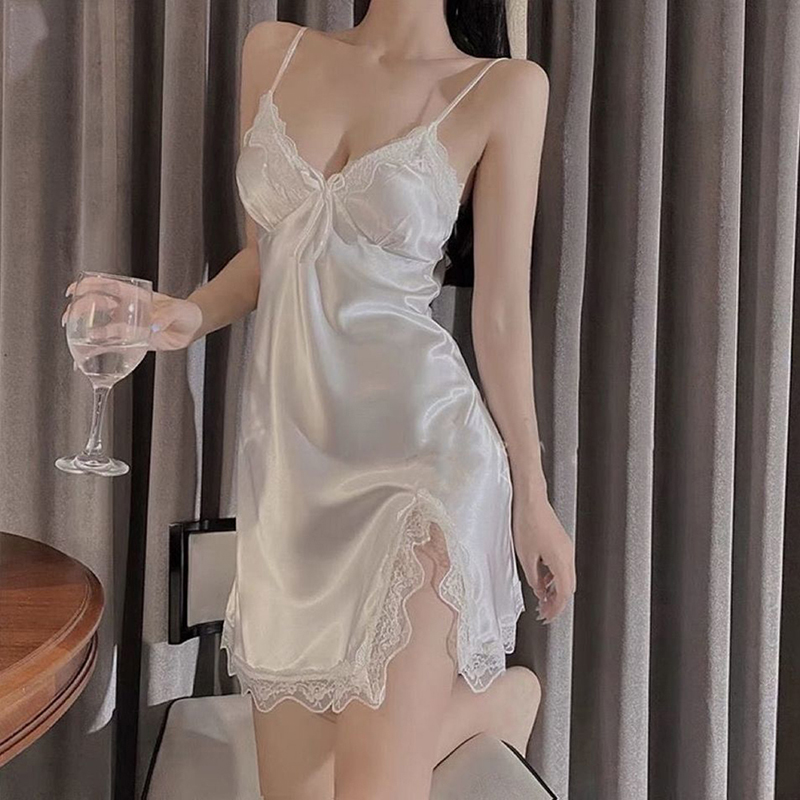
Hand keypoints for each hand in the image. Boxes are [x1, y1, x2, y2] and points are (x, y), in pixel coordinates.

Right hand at [62, 279, 202, 351]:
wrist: (192, 327)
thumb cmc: (185, 312)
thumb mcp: (177, 311)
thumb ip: (165, 317)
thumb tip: (153, 327)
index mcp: (135, 296)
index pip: (107, 286)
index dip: (89, 286)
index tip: (73, 290)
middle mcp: (127, 309)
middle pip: (96, 305)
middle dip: (79, 309)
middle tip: (70, 319)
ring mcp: (128, 325)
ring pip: (100, 326)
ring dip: (83, 331)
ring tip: (72, 340)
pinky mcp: (132, 341)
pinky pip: (112, 346)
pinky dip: (98, 352)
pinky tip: (85, 359)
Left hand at [512, 491, 575, 624]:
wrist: (531, 499)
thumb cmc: (527, 522)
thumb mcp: (525, 556)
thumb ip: (534, 578)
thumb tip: (539, 590)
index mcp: (561, 561)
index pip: (564, 594)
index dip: (556, 609)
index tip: (547, 617)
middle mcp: (568, 555)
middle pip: (568, 587)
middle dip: (557, 602)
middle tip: (544, 611)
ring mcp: (567, 548)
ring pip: (566, 577)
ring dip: (556, 590)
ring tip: (541, 598)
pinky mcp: (562, 542)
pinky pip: (562, 566)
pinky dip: (555, 577)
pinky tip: (542, 580)